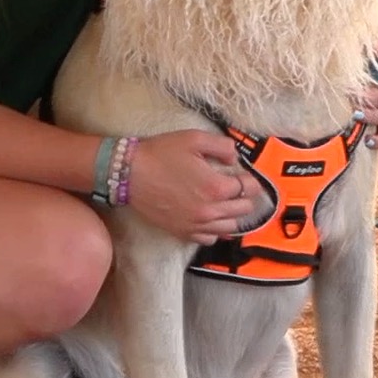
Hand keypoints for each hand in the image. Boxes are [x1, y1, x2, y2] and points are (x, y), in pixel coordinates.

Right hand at [123, 129, 257, 245]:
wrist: (127, 173)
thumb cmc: (159, 154)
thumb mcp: (193, 138)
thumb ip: (222, 146)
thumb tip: (234, 159)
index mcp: (217, 187)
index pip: (250, 188)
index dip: (249, 179)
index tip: (241, 174)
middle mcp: (211, 211)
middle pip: (244, 210)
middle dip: (244, 197)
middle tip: (234, 187)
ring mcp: (197, 224)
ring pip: (231, 227)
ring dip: (232, 215)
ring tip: (224, 204)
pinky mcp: (182, 232)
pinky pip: (210, 238)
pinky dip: (215, 230)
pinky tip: (209, 218)